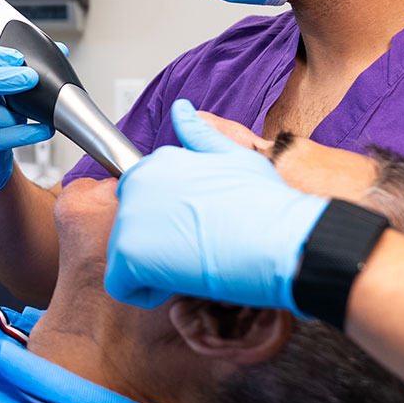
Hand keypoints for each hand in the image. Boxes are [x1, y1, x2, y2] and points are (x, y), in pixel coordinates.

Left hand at [104, 99, 326, 311]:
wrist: (282, 239)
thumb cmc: (267, 203)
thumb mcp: (233, 156)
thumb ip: (200, 135)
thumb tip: (181, 110)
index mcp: (159, 161)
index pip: (142, 197)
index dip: (165, 219)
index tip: (191, 230)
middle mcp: (139, 181)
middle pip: (130, 224)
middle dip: (154, 241)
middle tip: (193, 251)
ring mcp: (131, 215)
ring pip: (124, 253)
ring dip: (152, 267)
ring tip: (192, 266)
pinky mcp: (130, 253)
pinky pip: (121, 284)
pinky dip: (144, 293)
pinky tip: (178, 285)